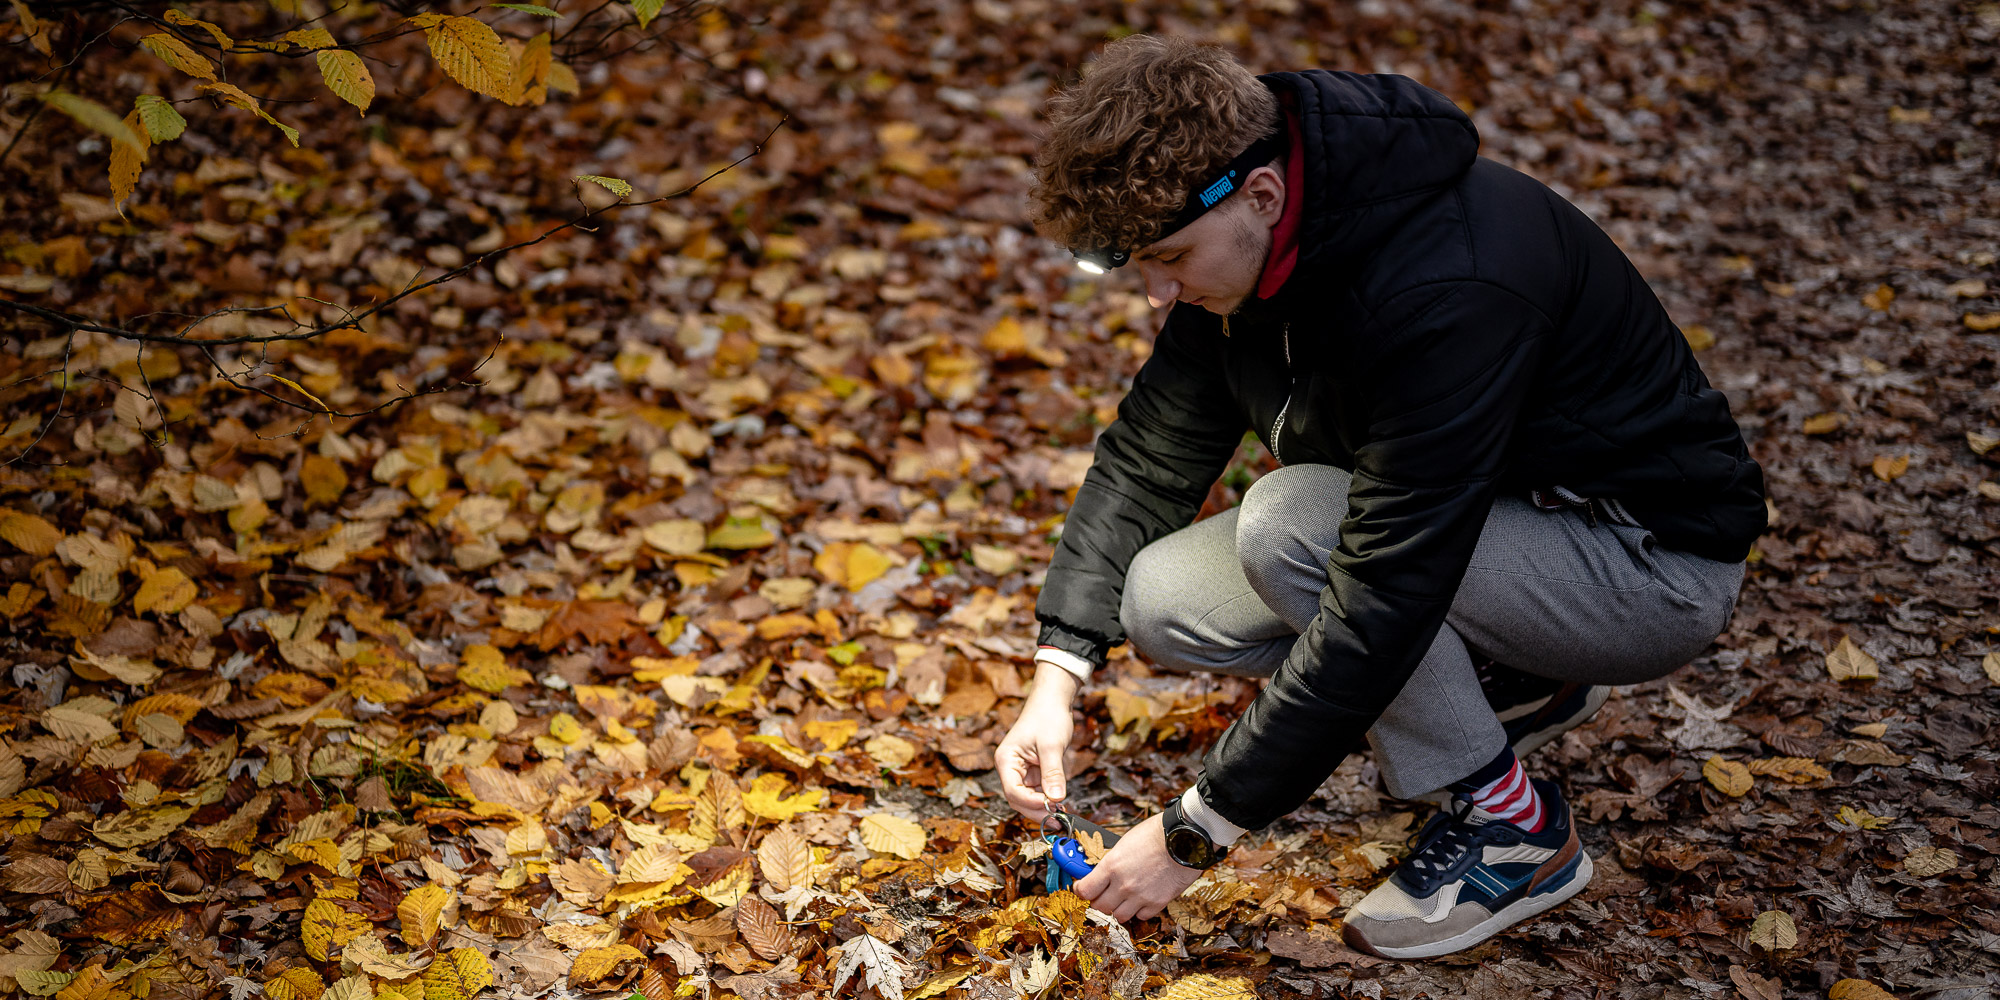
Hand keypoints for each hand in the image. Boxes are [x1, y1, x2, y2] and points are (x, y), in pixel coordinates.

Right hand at [995, 664, 1079, 822]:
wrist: (1053, 701)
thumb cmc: (1048, 717)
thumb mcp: (1052, 746)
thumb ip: (1053, 774)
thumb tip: (1056, 800)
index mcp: (1006, 761)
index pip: (1013, 791)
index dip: (1031, 803)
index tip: (1051, 808)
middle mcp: (1010, 768)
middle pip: (1018, 799)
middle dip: (1037, 810)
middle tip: (1059, 820)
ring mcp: (1021, 771)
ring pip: (1028, 799)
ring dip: (1043, 808)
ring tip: (1062, 815)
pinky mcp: (1032, 772)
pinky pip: (1037, 791)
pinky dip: (1048, 800)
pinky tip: (1061, 805)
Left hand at [1072, 813, 1204, 921]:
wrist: (1185, 839)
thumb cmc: (1156, 834)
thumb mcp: (1125, 843)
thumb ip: (1112, 861)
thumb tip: (1102, 872)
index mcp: (1111, 866)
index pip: (1085, 890)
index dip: (1081, 890)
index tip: (1082, 888)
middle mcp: (1123, 884)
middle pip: (1099, 907)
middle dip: (1099, 901)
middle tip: (1103, 895)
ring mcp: (1140, 896)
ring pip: (1118, 916)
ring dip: (1118, 909)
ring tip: (1124, 898)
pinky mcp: (1157, 903)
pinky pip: (1141, 916)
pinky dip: (1139, 911)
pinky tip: (1141, 899)